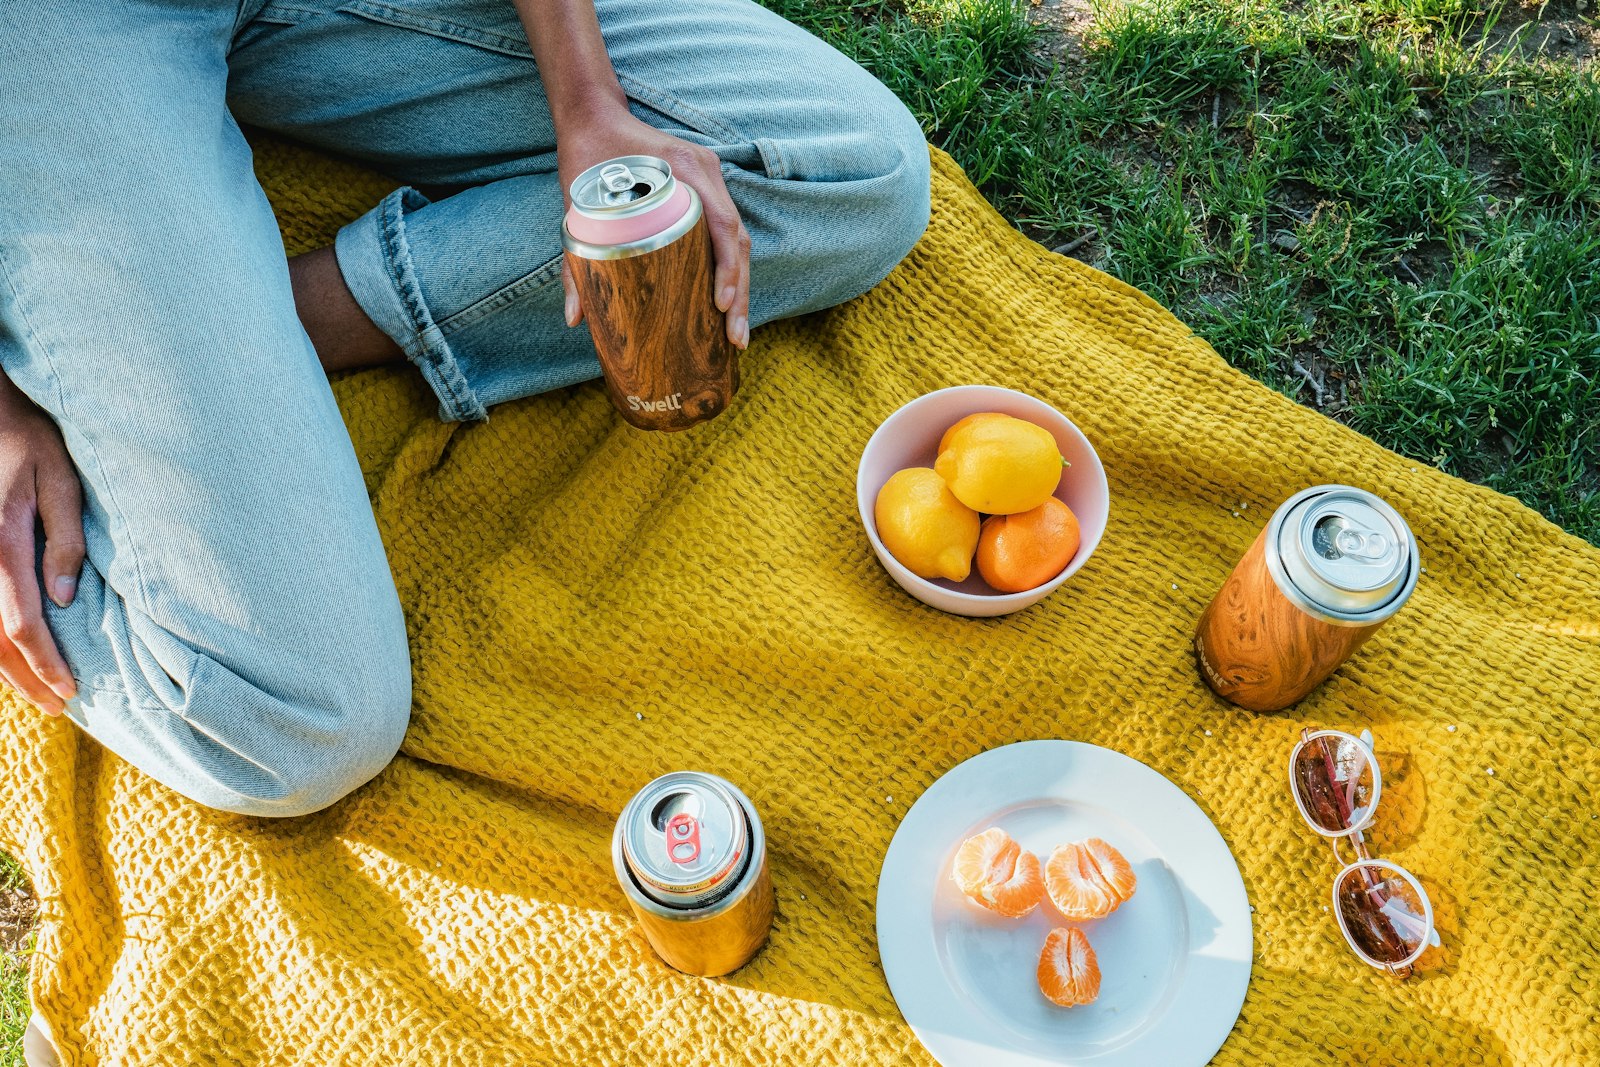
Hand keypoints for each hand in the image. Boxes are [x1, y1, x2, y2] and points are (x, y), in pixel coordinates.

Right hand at [0, 372, 82, 714]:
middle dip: (25, 678)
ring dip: (3, 668)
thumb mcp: (62, 480)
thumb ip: (67, 539)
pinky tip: (9, 657)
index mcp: (1, 544)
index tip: (70, 690)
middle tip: (59, 707)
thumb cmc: (29, 439)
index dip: (44, 662)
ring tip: (37, 693)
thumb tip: (65, 598)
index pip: (20, 622)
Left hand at [558, 108, 750, 349]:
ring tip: (735, 330)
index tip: (720, 304)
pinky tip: (727, 299)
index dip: (727, 268)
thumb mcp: (577, 207)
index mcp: (684, 170)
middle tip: (736, 339)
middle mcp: (706, 172)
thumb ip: (575, 264)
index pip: (721, 224)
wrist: (594, 115)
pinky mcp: (707, 188)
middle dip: (739, 292)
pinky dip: (730, 266)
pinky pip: (727, 231)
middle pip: (738, 240)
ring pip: (738, 239)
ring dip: (739, 284)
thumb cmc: (587, 156)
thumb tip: (575, 319)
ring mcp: (711, 179)